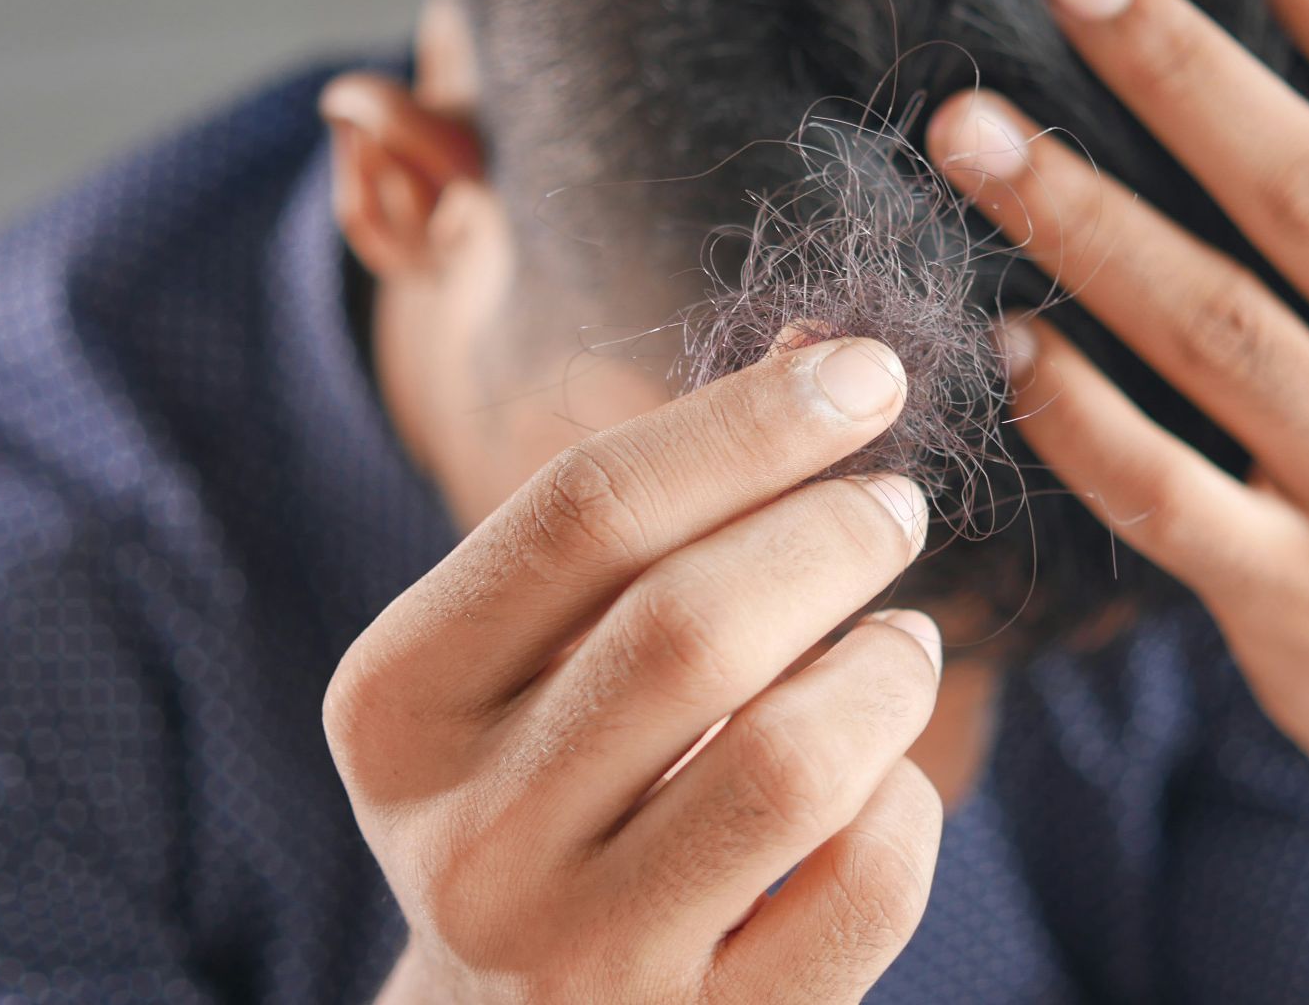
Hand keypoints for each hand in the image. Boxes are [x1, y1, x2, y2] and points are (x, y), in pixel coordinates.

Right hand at [325, 336, 943, 1002]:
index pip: (582, 513)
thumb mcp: (531, 662)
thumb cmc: (545, 792)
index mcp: (399, 706)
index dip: (747, 424)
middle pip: (692, 626)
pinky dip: (909, 803)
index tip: (865, 375)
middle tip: (893, 506)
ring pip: (796, 762)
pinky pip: (867, 886)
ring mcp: (582, 956)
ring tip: (900, 644)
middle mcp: (469, 840)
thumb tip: (827, 363)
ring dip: (887, 670)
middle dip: (833, 533)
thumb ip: (644, 523)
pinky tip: (884, 782)